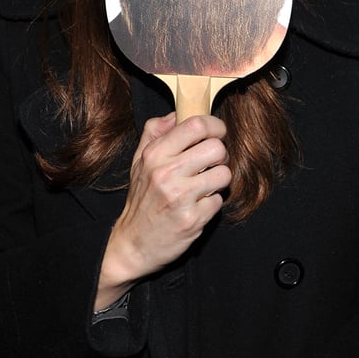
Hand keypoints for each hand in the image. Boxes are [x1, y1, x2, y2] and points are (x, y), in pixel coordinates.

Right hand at [95, 112, 230, 305]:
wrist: (134, 243)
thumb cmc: (141, 200)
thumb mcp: (139, 162)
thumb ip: (154, 133)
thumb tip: (175, 114)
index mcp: (155, 155)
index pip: (196, 125)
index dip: (215, 126)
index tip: (217, 133)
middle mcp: (166, 173)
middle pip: (217, 149)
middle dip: (220, 156)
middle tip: (211, 165)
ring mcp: (180, 197)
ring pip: (224, 175)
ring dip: (219, 181)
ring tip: (204, 186)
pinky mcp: (192, 219)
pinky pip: (219, 201)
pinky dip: (212, 203)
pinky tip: (198, 206)